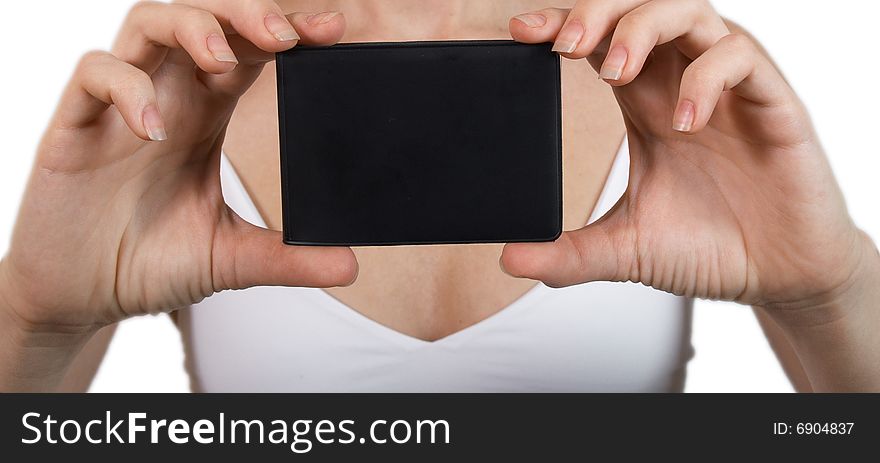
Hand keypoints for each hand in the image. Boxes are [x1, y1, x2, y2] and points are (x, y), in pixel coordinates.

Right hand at [0, 1, 356, 334]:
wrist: (83, 297)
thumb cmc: (150, 263)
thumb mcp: (230, 259)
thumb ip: (286, 257)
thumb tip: (349, 266)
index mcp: (206, 115)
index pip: (250, 53)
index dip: (288, 33)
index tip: (331, 32)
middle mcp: (167, 98)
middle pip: (204, 19)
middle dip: (244, 14)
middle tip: (285, 35)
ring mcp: (120, 108)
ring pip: (150, 24)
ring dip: (191, 28)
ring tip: (222, 59)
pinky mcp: (75, 127)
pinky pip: (95, 75)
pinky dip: (128, 88)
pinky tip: (154, 128)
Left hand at [502, 0, 872, 311]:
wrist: (780, 276)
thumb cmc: (709, 248)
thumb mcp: (625, 250)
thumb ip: (568, 254)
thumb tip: (509, 258)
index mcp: (646, 104)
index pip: (601, 42)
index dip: (562, 25)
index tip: (522, 33)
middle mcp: (682, 84)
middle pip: (640, 9)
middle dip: (599, 13)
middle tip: (566, 46)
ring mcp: (727, 89)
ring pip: (689, 12)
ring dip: (644, 28)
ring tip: (616, 72)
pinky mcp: (771, 103)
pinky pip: (739, 58)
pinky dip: (705, 79)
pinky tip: (684, 124)